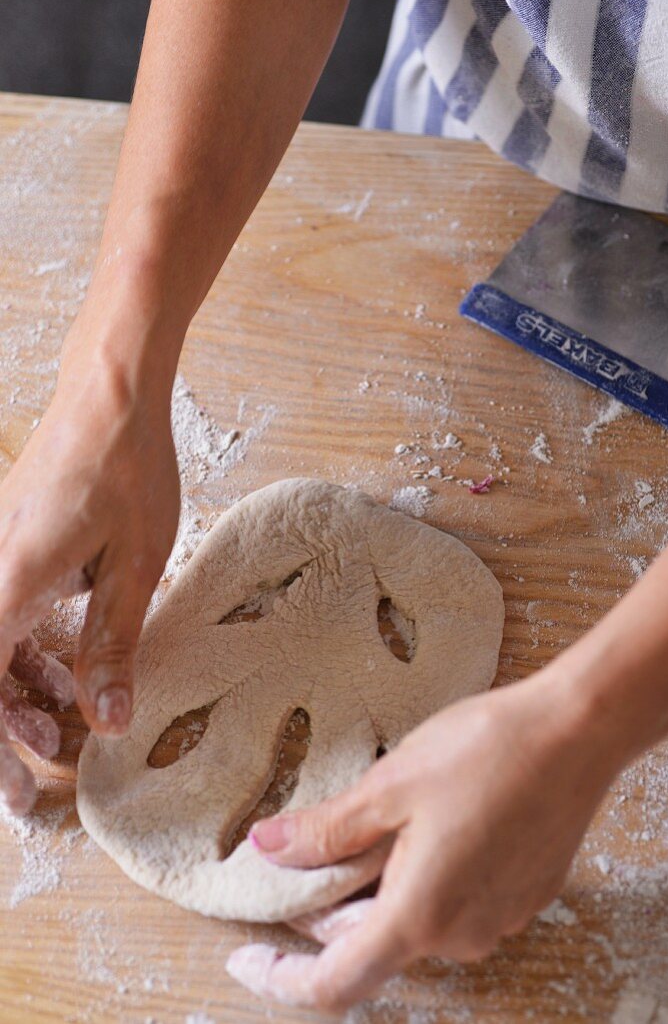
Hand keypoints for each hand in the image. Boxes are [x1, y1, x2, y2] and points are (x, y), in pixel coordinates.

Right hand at [0, 345, 179, 814]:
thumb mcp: (136, 564)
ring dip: (14, 693)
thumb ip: (112, 644)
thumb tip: (108, 719)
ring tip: (61, 729)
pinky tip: (59, 670)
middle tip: (46, 770)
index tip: (21, 795)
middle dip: (4, 732)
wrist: (111, 389)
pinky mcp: (4, 544)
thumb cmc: (129, 466)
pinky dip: (21, 651)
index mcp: (7, 583)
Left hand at [227, 670, 620, 1011]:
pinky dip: (424, 880)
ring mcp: (498, 919)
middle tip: (309, 849)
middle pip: (372, 945)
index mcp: (419, 916)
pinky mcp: (523, 896)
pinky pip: (455, 905)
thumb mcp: (390, 785)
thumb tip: (268, 849)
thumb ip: (326, 831)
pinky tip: (428, 823)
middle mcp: (461, 935)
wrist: (579, 732)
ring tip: (378, 821)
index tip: (244, 957)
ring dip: (380, 889)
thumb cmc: (486, 751)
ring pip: (414, 922)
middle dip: (329, 910)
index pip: (334, 984)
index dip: (280, 978)